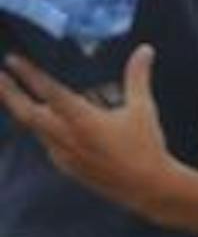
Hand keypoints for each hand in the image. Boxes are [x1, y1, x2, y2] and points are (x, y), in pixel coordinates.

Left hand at [0, 45, 176, 210]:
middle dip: (9, 93)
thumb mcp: (143, 108)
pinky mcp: (65, 166)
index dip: (29, 74)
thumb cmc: (146, 145)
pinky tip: (50, 122)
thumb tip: (145, 49)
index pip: (49, 91)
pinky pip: (47, 142)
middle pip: (26, 113)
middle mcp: (66, 136)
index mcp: (83, 120)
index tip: (11, 59)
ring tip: (18, 93)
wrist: (146, 187)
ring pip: (35, 127)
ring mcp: (62, 154)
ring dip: (25, 109)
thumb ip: (138, 77)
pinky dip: (43, 127)